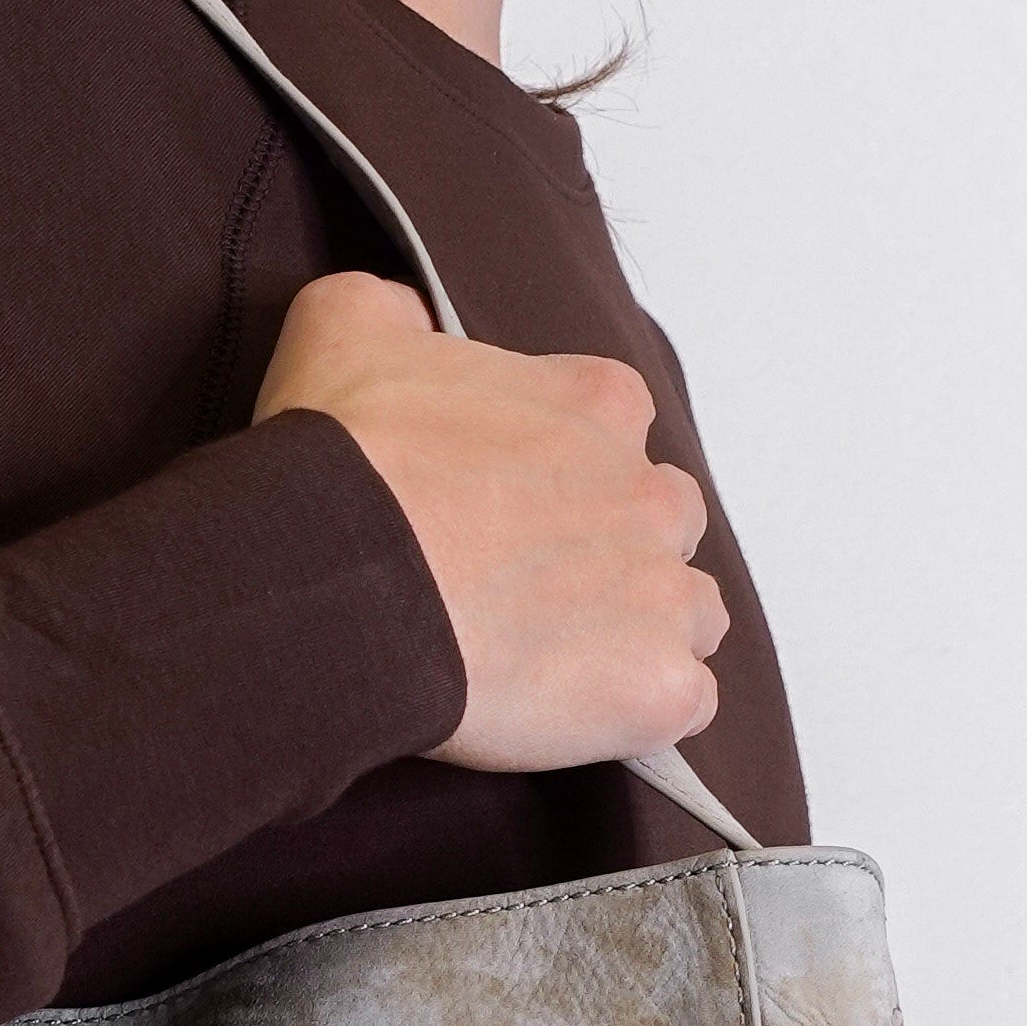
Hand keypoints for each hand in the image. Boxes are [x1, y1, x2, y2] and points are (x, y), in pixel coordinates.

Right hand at [253, 271, 726, 776]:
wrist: (336, 575)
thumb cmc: (345, 461)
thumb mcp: (344, 327)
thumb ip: (392, 312)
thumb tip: (405, 321)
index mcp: (597, 403)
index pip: (615, 426)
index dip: (562, 465)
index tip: (507, 499)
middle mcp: (649, 492)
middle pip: (663, 521)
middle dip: (612, 548)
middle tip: (524, 585)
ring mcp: (663, 596)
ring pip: (690, 613)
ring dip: (638, 630)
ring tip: (553, 659)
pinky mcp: (657, 688)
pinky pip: (682, 704)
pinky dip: (639, 710)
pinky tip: (572, 713)